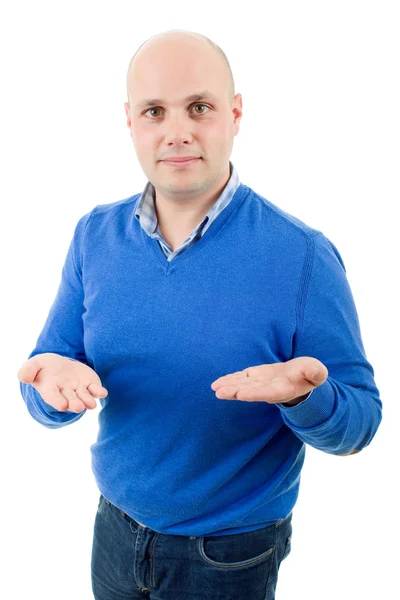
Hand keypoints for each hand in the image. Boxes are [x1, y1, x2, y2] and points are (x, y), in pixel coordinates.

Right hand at [17, 352, 107, 412]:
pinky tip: (102, 393)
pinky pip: (95, 389)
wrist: (59, 364)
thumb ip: (28, 370)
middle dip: (74, 404)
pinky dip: (99, 392)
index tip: (62, 406)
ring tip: (91, 405)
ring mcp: (79, 389)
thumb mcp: (34, 364)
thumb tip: (23, 378)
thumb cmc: (44, 367)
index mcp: (50, 389)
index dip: (57, 401)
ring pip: (84, 397)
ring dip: (88, 401)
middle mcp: (65, 392)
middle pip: (70, 399)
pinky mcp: (90, 384)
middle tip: (78, 407)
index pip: (52, 397)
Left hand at [210, 357, 327, 403]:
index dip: (253, 393)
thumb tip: (314, 370)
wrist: (302, 378)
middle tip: (219, 393)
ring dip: (228, 386)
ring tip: (215, 388)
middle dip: (234, 392)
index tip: (240, 394)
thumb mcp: (316, 372)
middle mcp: (269, 389)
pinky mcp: (255, 377)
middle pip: (249, 391)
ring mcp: (260, 384)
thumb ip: (315, 372)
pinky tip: (218, 383)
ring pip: (242, 385)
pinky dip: (230, 380)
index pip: (266, 393)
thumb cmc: (310, 375)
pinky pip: (240, 379)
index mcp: (283, 389)